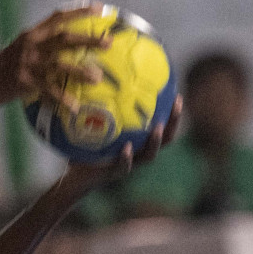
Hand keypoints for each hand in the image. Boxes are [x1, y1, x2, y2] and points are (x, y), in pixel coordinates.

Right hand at [0, 4, 110, 108]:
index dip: (79, 11)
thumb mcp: (20, 49)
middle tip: (109, 42)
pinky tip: (74, 106)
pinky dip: (62, 98)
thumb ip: (41, 46)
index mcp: (31, 34)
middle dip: (88, 39)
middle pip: (64, 38)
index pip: (58, 16)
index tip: (100, 9)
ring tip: (97, 77)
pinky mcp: (24, 81)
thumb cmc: (4, 68)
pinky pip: (48, 90)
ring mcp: (27, 63)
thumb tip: (69, 48)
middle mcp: (30, 45)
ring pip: (59, 63)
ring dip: (80, 70)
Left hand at [59, 95, 182, 195]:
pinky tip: (127, 148)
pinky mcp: (114, 174)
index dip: (173, 114)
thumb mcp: (93, 125)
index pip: (162, 126)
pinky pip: (124, 167)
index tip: (177, 95)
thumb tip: (97, 78)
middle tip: (177, 105)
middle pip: (165, 139)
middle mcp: (138, 152)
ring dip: (155, 141)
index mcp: (138, 141)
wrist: (74, 175)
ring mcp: (129, 164)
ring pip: (149, 155)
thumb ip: (98, 107)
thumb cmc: (86, 148)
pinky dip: (127, 158)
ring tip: (157, 128)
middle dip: (174, 122)